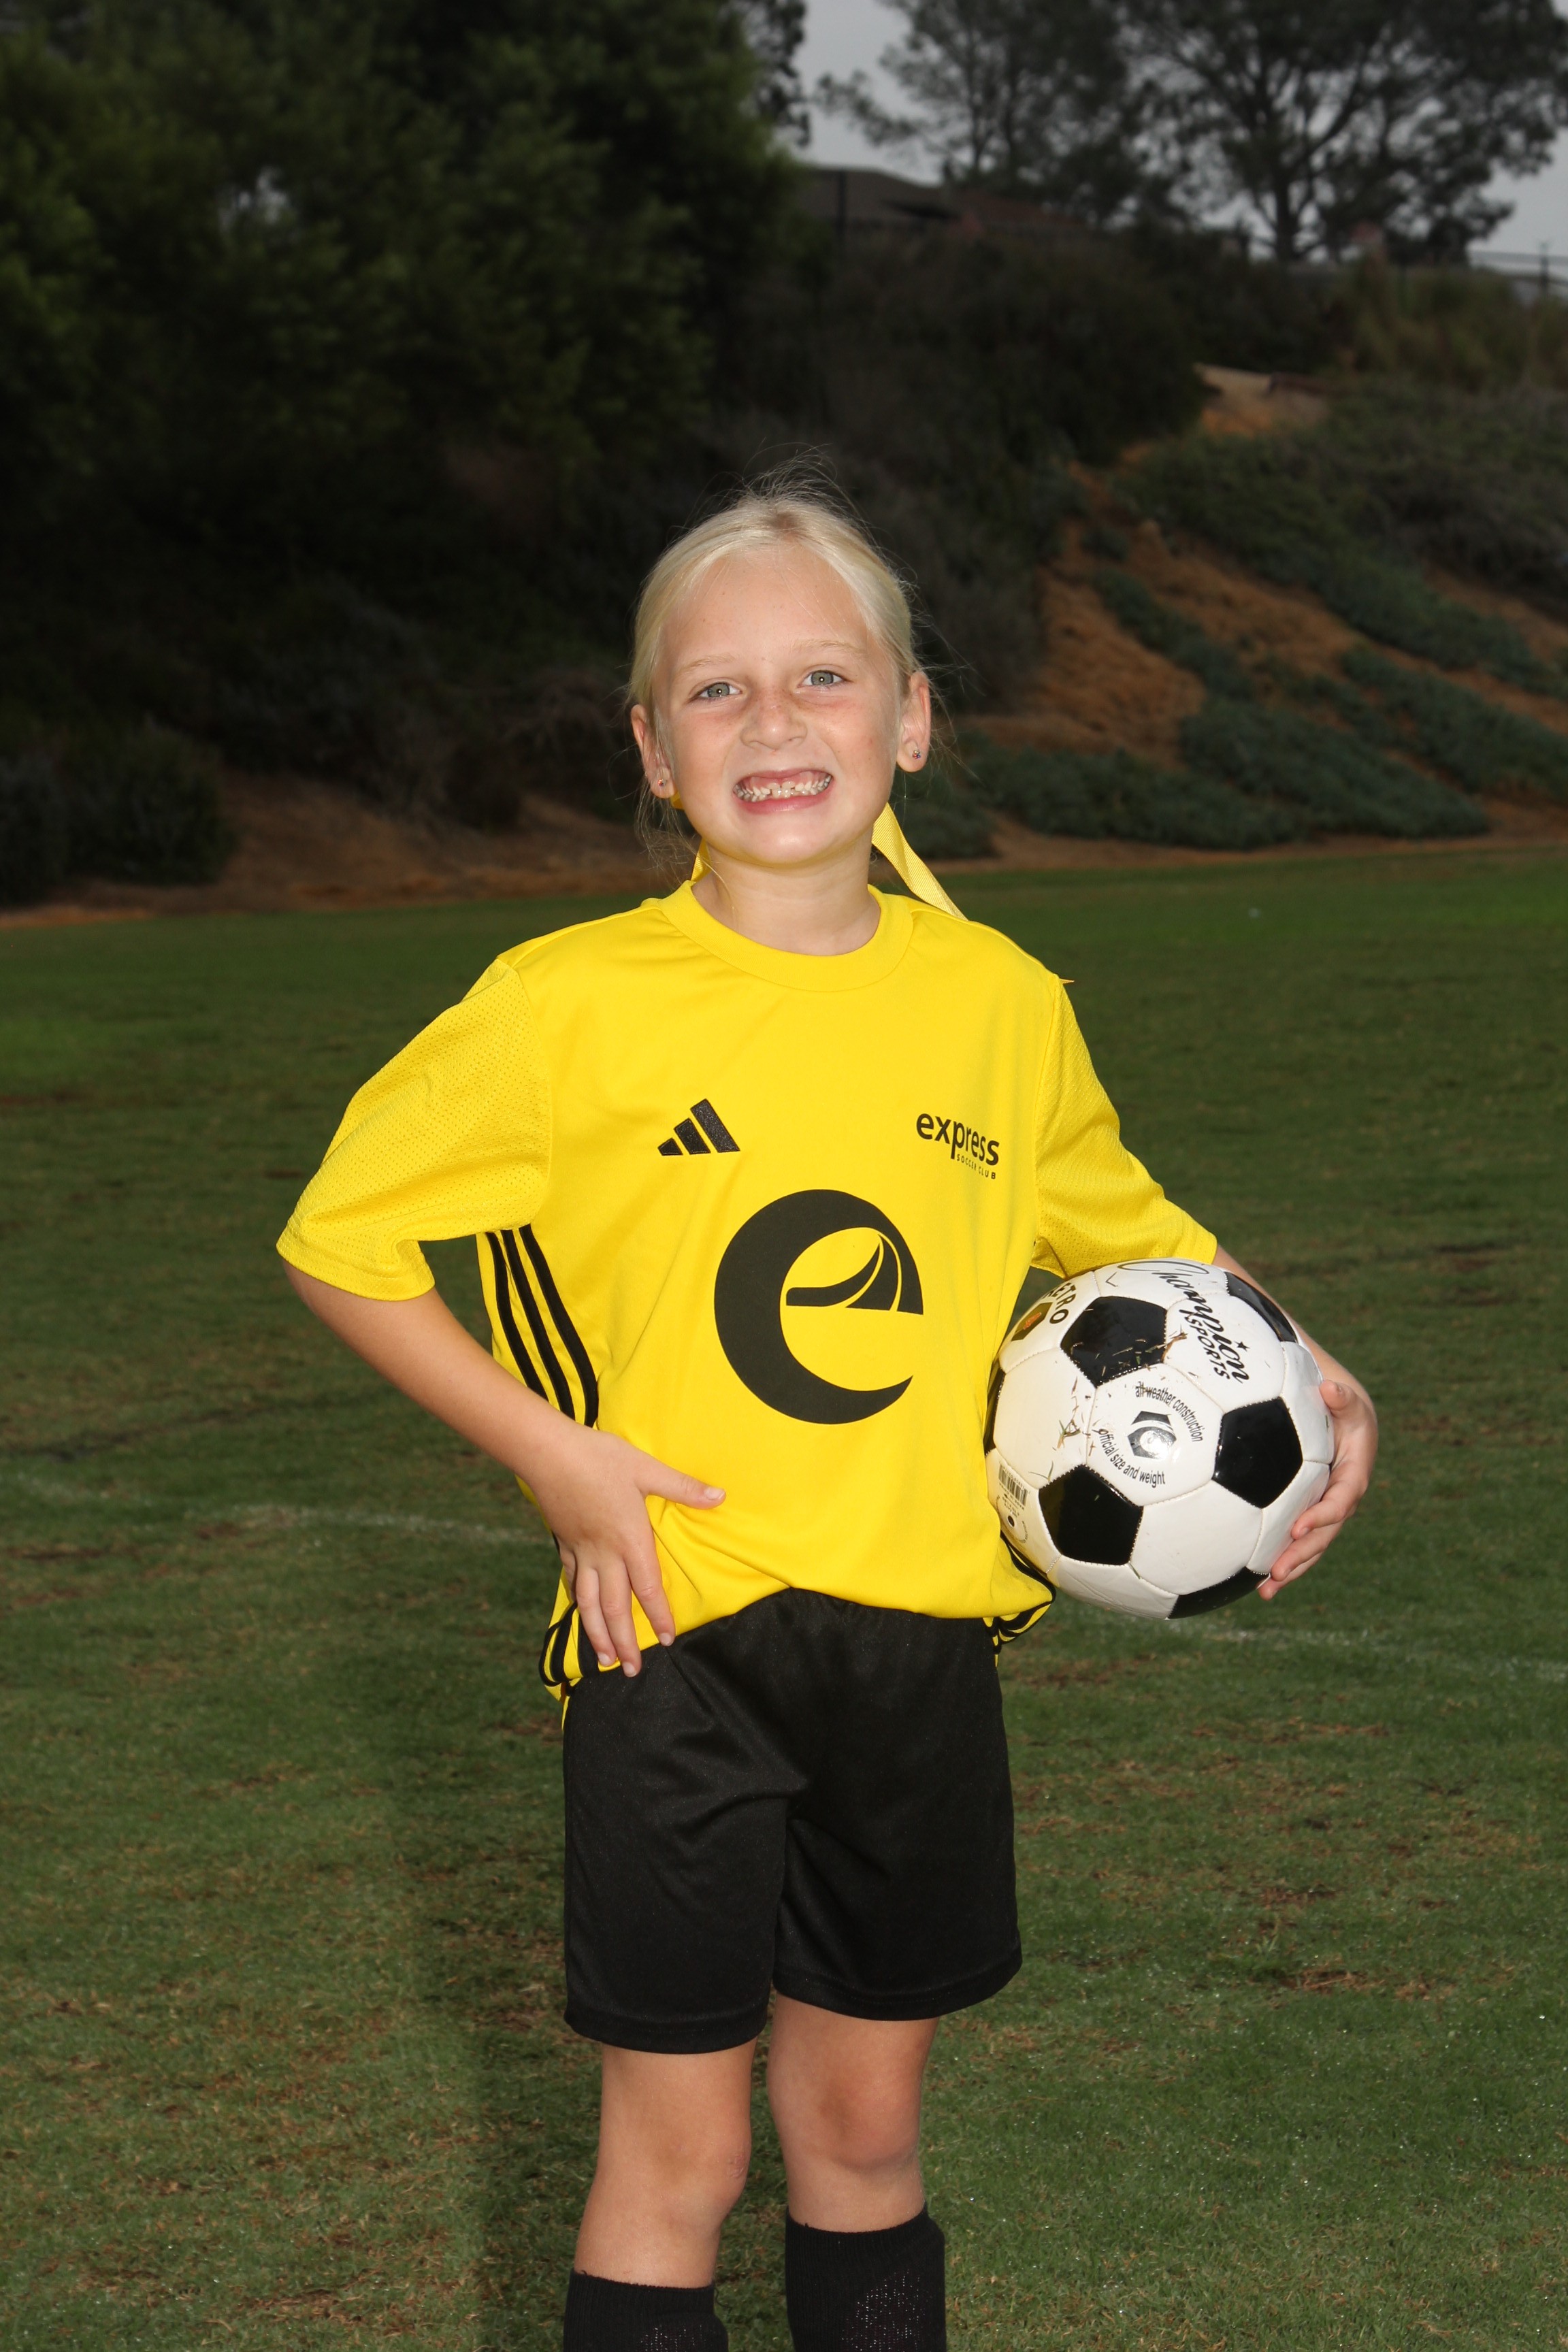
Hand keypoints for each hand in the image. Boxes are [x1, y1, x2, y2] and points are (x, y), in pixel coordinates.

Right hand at [529, 1418, 723, 1674]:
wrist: (548, 1453)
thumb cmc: (600, 1458)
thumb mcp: (646, 1469)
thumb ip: (683, 1487)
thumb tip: (720, 1495)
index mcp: (630, 1540)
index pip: (648, 1588)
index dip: (659, 1616)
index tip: (666, 1640)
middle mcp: (605, 1554)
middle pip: (615, 1607)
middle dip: (625, 1642)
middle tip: (632, 1670)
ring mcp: (581, 1552)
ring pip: (589, 1603)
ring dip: (597, 1634)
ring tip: (604, 1660)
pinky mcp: (564, 1544)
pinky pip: (572, 1581)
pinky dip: (578, 1603)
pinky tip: (581, 1614)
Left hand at [1256, 1375, 1377, 1599]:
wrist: (1342, 1418)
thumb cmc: (1340, 1406)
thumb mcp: (1346, 1398)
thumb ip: (1342, 1396)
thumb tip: (1330, 1388)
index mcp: (1354, 1475)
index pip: (1340, 1500)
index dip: (1322, 1516)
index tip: (1298, 1527)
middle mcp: (1342, 1499)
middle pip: (1325, 1533)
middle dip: (1303, 1554)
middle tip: (1278, 1570)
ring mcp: (1325, 1511)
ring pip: (1312, 1546)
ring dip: (1292, 1569)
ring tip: (1267, 1589)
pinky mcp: (1309, 1516)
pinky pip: (1298, 1543)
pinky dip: (1282, 1563)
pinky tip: (1259, 1587)